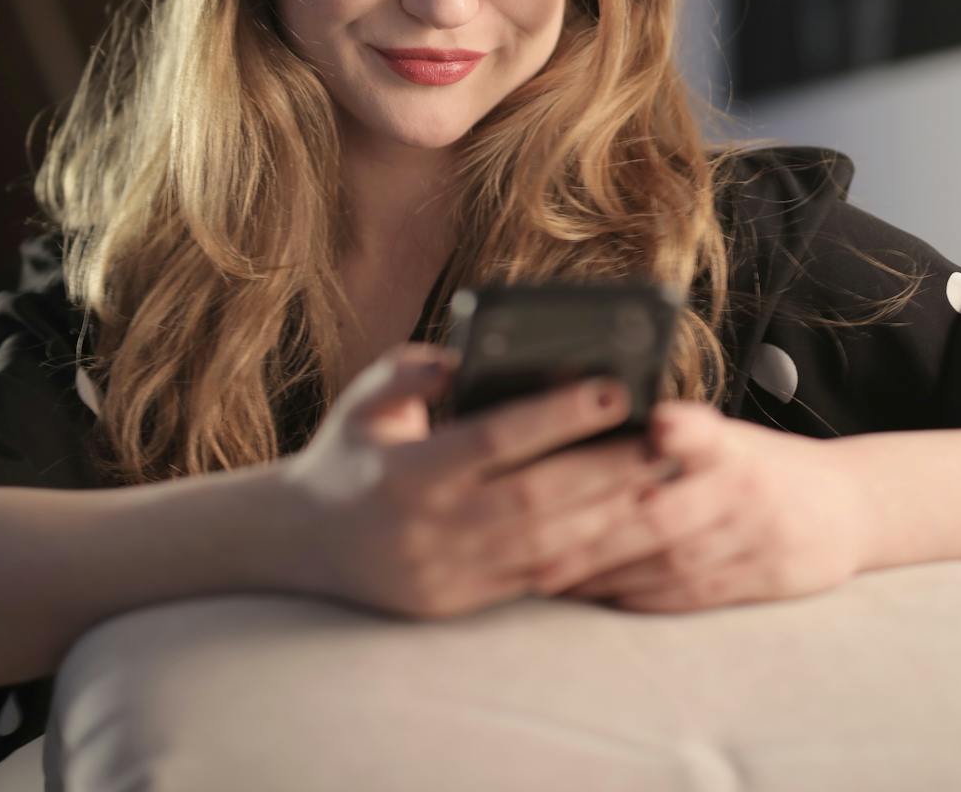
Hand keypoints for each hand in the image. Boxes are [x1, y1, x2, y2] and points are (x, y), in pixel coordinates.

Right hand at [276, 343, 676, 619]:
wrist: (299, 543)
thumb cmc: (349, 452)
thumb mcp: (367, 398)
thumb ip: (417, 369)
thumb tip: (475, 356)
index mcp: (407, 471)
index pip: (496, 439)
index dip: (560, 415)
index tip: (615, 387)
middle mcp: (427, 529)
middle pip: (537, 499)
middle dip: (607, 469)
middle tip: (662, 439)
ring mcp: (444, 574)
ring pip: (546, 546)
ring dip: (608, 513)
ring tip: (655, 478)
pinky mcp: (456, 605)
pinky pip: (533, 580)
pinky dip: (582, 552)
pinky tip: (620, 522)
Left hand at [536, 400, 870, 612]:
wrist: (850, 506)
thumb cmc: (764, 467)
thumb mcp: (731, 437)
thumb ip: (678, 437)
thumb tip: (594, 425)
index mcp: (735, 446)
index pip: (705, 435)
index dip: (681, 433)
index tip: (656, 428)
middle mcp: (747, 491)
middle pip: (665, 518)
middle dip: (597, 536)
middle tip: (537, 546)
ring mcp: (758, 539)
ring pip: (671, 564)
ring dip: (605, 575)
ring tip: (549, 576)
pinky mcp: (765, 579)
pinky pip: (692, 595)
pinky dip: (640, 597)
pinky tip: (599, 595)